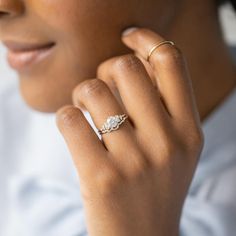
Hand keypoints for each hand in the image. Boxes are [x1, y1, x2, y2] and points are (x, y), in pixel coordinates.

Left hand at [56, 28, 203, 235]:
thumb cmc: (154, 187)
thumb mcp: (174, 147)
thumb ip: (160, 105)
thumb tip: (128, 62)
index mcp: (188, 129)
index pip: (171, 60)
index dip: (146, 38)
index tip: (128, 36)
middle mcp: (167, 141)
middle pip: (125, 67)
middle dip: (105, 69)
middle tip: (101, 88)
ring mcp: (134, 160)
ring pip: (92, 89)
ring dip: (82, 94)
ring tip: (86, 112)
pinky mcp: (101, 176)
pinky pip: (70, 118)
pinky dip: (66, 117)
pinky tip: (75, 130)